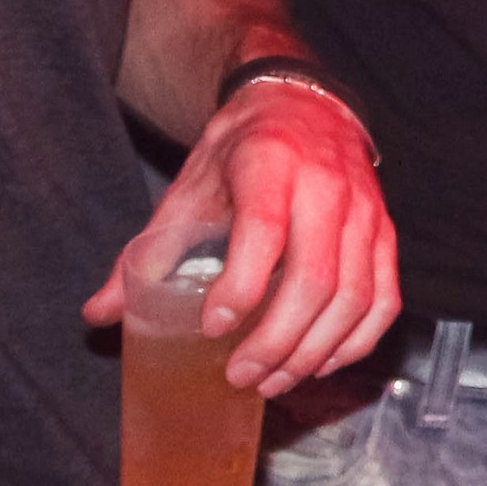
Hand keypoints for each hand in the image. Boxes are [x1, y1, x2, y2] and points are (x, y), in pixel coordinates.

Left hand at [81, 82, 399, 393]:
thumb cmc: (243, 150)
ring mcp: (366, 211)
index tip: (212, 326)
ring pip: (354, 297)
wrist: (304, 106)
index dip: (240, 287)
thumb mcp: (189, 187)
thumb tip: (100, 314)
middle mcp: (327, 185)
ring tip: (274, 379)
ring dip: (313, 351)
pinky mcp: (386, 233)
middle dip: (277, 340)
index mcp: (270, 163)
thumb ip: (148, 252)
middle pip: (316, 278)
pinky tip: (322, 362)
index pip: (264, 231)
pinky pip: (384, 299)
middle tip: (241, 374)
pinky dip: (356, 341)